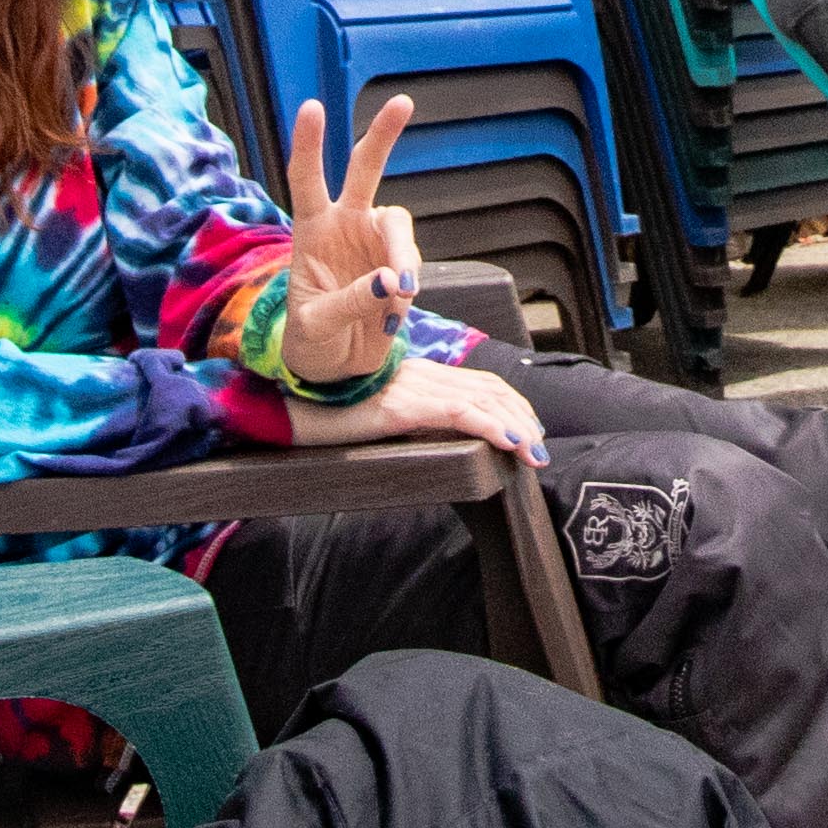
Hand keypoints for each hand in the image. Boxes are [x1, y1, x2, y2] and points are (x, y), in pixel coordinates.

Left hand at [269, 94, 423, 385]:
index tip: (313, 107)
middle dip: (383, 135)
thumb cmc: (311, 341)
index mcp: (310, 229)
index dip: (308, 143)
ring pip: (399, 225)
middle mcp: (344, 225)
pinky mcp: (399, 266)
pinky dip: (407, 288)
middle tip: (402, 101)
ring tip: (401, 295)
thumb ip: (349, 301)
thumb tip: (391, 281)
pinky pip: (411, 265)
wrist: (336, 369)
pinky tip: (392, 315)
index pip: (306, 178)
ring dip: (403, 253)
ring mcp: (374, 243)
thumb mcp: (316, 325)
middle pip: (365, 170)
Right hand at [300, 353, 551, 467]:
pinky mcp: (401, 407)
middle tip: (540, 446)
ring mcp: (412, 388)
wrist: (287, 407)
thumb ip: (409, 413)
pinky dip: (492, 427)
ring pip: (481, 401)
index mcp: (418, 373)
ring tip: (536, 453)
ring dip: (517, 427)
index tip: (529, 428)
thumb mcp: (377, 411)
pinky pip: (458, 413)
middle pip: (488, 389)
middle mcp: (421, 375)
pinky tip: (512, 444)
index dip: (510, 403)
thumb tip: (438, 434)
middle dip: (522, 417)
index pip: (479, 382)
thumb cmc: (327, 412)